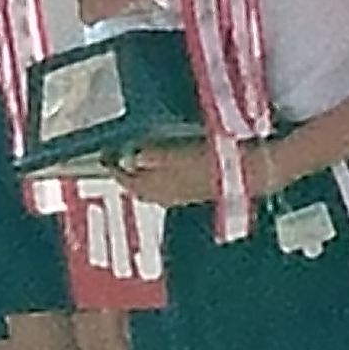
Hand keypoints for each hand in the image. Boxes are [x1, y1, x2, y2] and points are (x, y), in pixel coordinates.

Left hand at [121, 139, 243, 209]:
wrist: (243, 173)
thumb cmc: (207, 160)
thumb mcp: (172, 152)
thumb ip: (149, 155)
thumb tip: (130, 157)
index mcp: (153, 187)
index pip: (123, 179)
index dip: (112, 166)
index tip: (105, 155)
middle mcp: (162, 197)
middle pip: (136, 188)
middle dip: (126, 175)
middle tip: (118, 160)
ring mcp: (179, 197)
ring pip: (152, 189)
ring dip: (143, 178)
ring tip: (139, 163)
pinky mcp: (194, 194)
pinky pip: (167, 188)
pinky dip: (160, 179)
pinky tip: (166, 169)